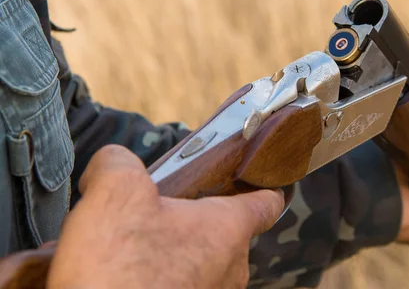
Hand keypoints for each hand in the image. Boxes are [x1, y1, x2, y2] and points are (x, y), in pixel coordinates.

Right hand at [47, 145, 283, 288]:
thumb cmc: (119, 267)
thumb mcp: (114, 193)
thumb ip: (119, 163)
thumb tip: (112, 162)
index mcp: (227, 228)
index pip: (267, 202)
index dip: (262, 186)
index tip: (254, 179)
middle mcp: (230, 269)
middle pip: (224, 232)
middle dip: (192, 220)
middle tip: (154, 212)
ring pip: (200, 264)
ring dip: (171, 252)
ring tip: (126, 248)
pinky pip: (180, 287)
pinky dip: (156, 279)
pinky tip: (118, 276)